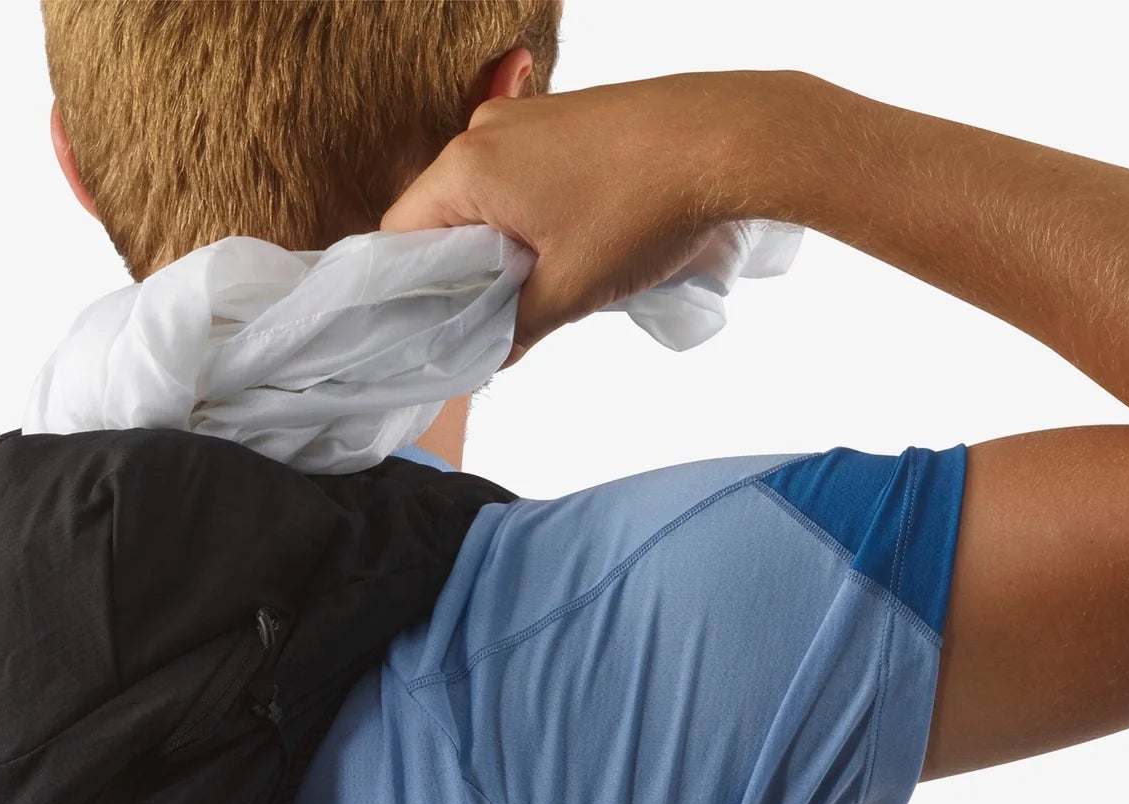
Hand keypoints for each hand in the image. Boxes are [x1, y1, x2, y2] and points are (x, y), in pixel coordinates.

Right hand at [380, 70, 811, 363]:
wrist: (728, 142)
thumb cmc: (645, 210)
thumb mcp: (570, 293)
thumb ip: (513, 331)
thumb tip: (490, 356)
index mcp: (468, 169)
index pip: (400, 237)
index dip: (411, 292)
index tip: (434, 331)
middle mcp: (485, 133)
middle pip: (439, 218)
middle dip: (461, 274)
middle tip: (488, 321)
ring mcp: (525, 121)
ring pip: (481, 200)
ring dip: (500, 249)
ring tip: (538, 288)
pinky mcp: (560, 122)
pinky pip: (517, 179)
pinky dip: (527, 219)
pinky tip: (564, 250)